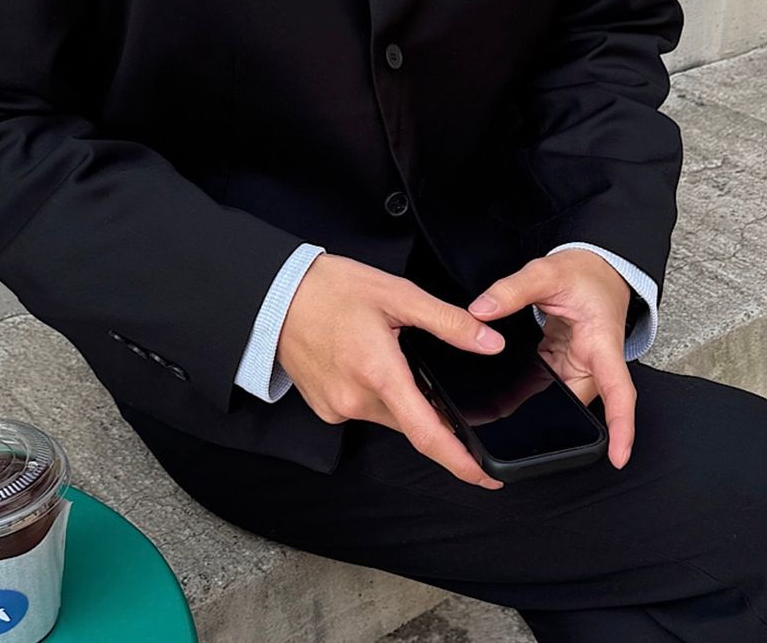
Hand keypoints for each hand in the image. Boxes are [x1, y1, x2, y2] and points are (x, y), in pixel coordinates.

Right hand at [277, 252, 507, 488]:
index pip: (428, 433)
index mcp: (379, 373)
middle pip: (411, 421)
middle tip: (426, 369)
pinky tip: (367, 361)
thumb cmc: (331, 289)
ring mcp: (337, 408)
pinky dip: (376, 393)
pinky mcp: (325, 407)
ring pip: (389, 415)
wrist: (276, 294)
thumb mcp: (398, 294)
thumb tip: (490, 342)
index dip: (461, 461)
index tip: (487, 477)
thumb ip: (448, 322)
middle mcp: (356, 400)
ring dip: (401, 396)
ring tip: (386, 351)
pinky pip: (364, 409)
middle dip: (429, 407)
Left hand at [467, 249, 635, 468]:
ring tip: (499, 409)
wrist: (595, 268)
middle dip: (555, 423)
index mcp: (601, 342)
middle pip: (579, 404)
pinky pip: (548, 386)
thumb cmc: (584, 272)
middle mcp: (594, 361)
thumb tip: (481, 310)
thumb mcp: (544, 273)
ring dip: (536, 406)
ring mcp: (578, 365)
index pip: (619, 390)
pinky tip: (501, 393)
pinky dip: (528, 390)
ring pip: (560, 398)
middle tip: (515, 430)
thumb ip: (511, 291)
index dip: (621, 426)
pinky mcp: (563, 364)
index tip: (617, 457)